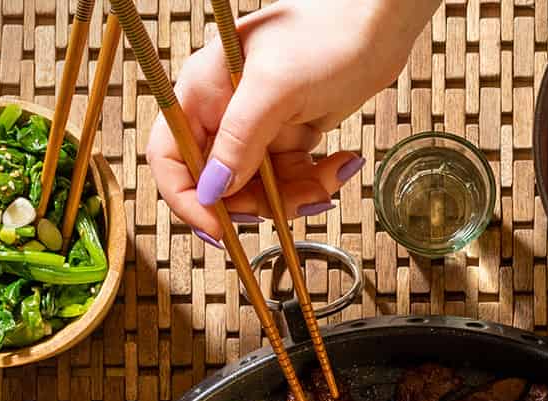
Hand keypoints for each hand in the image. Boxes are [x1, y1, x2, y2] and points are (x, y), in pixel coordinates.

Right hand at [146, 0, 438, 239]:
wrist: (377, 22)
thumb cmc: (325, 33)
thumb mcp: (275, 89)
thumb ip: (239, 141)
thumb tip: (213, 191)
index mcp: (202, 92)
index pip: (170, 158)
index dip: (188, 199)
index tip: (218, 231)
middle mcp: (224, 113)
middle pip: (221, 186)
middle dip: (260, 202)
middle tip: (295, 202)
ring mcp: (258, 127)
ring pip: (262, 190)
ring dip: (298, 196)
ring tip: (331, 176)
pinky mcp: (289, 136)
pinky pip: (292, 179)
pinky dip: (317, 181)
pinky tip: (343, 162)